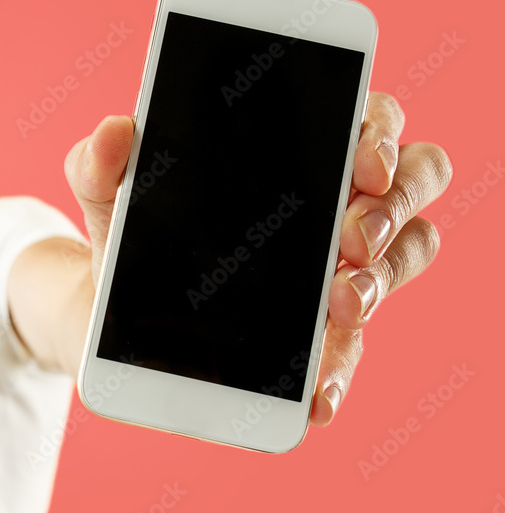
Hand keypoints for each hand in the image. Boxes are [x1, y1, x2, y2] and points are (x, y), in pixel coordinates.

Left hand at [64, 92, 451, 427]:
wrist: (106, 307)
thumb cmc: (129, 228)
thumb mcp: (105, 192)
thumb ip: (101, 160)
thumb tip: (117, 132)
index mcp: (296, 147)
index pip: (366, 119)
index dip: (379, 134)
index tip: (360, 163)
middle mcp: (334, 199)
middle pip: (411, 179)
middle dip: (391, 208)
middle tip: (350, 238)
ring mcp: (338, 266)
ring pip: (405, 256)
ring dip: (382, 282)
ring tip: (340, 306)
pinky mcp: (321, 332)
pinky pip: (354, 347)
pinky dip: (340, 368)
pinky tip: (315, 394)